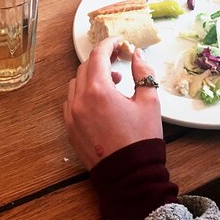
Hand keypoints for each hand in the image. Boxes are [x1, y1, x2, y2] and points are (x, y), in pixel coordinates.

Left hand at [63, 38, 162, 170]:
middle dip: (101, 60)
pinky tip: (99, 102)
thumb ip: (143, 73)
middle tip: (118, 61)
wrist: (129, 176)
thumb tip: (136, 55)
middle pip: (85, 67)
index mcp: (99, 90)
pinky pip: (71, 103)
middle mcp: (80, 100)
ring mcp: (71, 116)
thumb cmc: (141, 139)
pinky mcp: (70, 129)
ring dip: (91, 77)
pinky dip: (82, 95)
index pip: (98, 55)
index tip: (119, 43)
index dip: (109, 44)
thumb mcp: (149, 103)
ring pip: (75, 84)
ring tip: (112, 84)